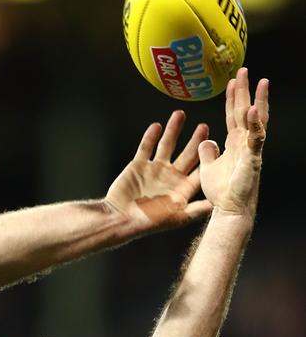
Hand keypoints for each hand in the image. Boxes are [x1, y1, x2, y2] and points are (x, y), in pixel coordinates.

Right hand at [105, 111, 212, 234]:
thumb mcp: (175, 218)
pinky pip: (146, 147)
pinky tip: (156, 126)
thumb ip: (195, 210)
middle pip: (187, 155)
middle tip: (204, 127)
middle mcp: (170, 178)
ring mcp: (154, 170)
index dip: (208, 159)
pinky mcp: (138, 165)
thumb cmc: (146, 222)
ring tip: (180, 115)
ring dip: (173, 131)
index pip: (199, 171)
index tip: (217, 145)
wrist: (119, 219)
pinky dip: (150, 136)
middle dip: (196, 141)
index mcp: (181, 189)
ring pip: (167, 145)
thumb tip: (215, 205)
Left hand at [199, 68, 268, 214]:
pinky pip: (256, 138)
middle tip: (244, 70)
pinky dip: (255, 124)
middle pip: (245, 111)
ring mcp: (250, 149)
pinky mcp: (252, 159)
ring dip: (258, 100)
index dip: (232, 98)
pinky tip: (253, 110)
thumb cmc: (221, 192)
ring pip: (256, 120)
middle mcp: (244, 143)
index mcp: (234, 143)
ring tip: (260, 82)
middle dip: (244, 91)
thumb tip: (206, 141)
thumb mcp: (207, 168)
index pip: (233, 115)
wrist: (229, 210)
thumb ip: (207, 153)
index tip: (231, 81)